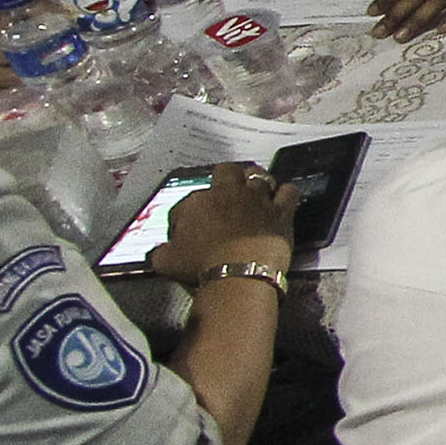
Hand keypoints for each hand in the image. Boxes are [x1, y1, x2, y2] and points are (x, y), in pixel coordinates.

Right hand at [150, 163, 294, 277]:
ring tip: (254, 189)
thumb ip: (160, 252)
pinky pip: (289, 192)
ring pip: (258, 176)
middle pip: (226, 171)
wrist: (239, 273)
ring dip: (256, 181)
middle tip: (224, 190)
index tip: (188, 228)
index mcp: (196, 202)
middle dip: (224, 177)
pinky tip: (282, 197)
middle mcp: (228, 193)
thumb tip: (156, 253)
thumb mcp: (166, 261)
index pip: (187, 202)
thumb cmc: (199, 266)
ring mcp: (257, 200)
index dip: (187, 214)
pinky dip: (285, 193)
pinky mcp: (281, 211)